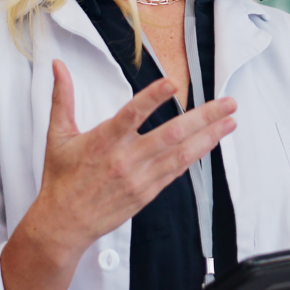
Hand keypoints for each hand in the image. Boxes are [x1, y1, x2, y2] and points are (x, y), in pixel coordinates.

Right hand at [30, 60, 236, 255]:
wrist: (63, 224)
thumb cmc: (61, 178)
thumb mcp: (58, 136)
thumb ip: (63, 98)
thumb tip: (58, 65)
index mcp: (103, 141)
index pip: (131, 114)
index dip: (152, 98)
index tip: (173, 83)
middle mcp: (125, 159)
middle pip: (170, 133)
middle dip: (203, 116)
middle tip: (228, 102)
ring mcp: (140, 177)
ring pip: (181, 153)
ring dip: (209, 136)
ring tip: (231, 120)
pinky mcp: (148, 192)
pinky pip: (177, 170)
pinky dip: (196, 155)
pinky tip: (212, 142)